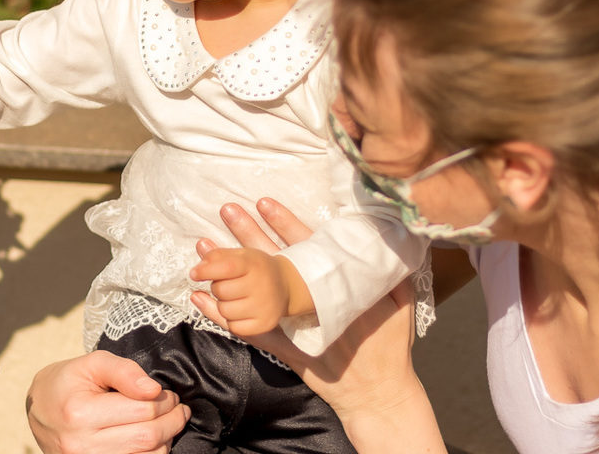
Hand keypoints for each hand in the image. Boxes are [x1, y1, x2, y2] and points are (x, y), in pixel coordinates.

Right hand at [26, 351, 189, 453]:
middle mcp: (81, 446)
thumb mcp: (91, 364)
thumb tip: (154, 389)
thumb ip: (124, 370)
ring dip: (166, 440)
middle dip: (172, 421)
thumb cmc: (67, 382)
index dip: (166, 401)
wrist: (39, 410)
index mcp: (80, 413)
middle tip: (178, 408)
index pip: (142, 410)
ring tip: (169, 423)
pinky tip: (154, 441)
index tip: (171, 394)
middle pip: (148, 437)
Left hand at [188, 247, 310, 336]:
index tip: (194, 274)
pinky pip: (234, 327)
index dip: (205, 270)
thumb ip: (217, 254)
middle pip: (220, 290)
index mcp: (252, 263)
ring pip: (224, 310)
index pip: (224, 267)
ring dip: (223, 305)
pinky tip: (240, 311)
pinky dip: (232, 321)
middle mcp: (261, 285)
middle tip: (226, 285)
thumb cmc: (255, 269)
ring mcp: (264, 306)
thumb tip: (199, 246)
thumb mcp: (239, 256)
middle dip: (217, 287)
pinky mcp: (264, 324)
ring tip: (234, 298)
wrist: (286, 286)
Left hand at [192, 199, 445, 452]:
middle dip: (248, 234)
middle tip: (227, 210)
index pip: (305, 247)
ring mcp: (292, 325)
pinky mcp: (282, 348)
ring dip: (226, 270)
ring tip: (204, 248)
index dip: (284, 223)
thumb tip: (398, 244)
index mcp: (333, 286)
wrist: (377, 396)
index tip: (264, 202)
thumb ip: (395, 275)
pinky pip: (246, 329)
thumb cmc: (390, 351)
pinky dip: (221, 316)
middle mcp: (307, 301)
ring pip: (252, 292)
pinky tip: (200, 300)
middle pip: (272, 262)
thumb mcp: (399, 308)